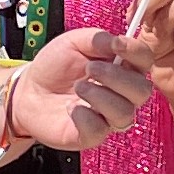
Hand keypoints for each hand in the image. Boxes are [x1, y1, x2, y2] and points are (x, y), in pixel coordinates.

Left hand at [8, 28, 149, 151]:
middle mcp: (121, 94)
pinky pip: (99, 130)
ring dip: (100, 96)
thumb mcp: (72, 42)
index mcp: (121, 67)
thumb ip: (96, 38)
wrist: (28, 92)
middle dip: (118, 77)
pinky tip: (70, 107)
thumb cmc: (53, 67)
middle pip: (142, 91)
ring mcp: (108, 116)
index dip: (136, 52)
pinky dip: (83, 116)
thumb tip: (116, 40)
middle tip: (90, 68)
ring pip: (125, 113)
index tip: (118, 45)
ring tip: (78, 87)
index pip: (144, 60)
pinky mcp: (92, 135)